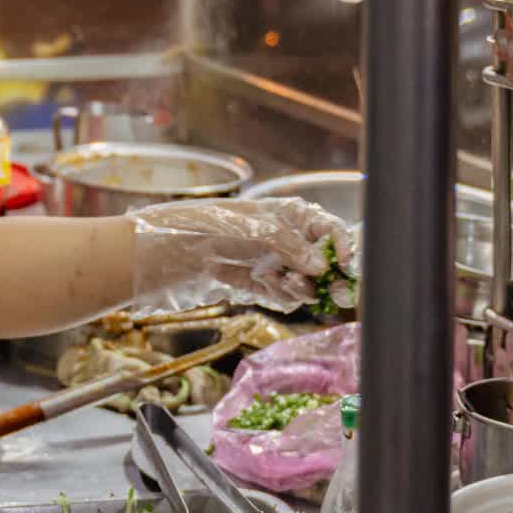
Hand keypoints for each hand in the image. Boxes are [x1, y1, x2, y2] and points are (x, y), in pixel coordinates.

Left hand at [132, 197, 356, 314]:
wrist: (170, 248)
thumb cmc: (213, 224)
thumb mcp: (257, 229)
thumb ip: (292, 246)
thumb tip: (321, 267)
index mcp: (292, 215)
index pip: (330, 230)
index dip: (342, 246)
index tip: (343, 264)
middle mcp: (288, 239)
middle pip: (323, 264)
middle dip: (324, 277)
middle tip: (324, 290)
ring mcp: (275, 263)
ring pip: (304, 285)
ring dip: (294, 287)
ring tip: (272, 278)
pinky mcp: (260, 285)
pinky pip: (281, 297)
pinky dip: (273, 294)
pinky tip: (253, 281)